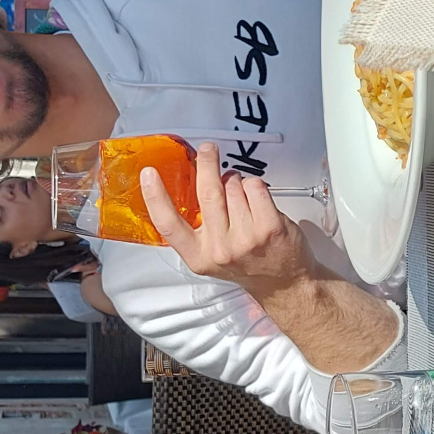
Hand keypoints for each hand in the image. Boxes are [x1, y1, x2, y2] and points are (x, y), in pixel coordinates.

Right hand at [142, 141, 315, 293]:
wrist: (283, 282)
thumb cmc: (247, 264)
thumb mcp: (210, 255)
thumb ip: (196, 228)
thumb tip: (188, 185)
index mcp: (198, 256)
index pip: (168, 225)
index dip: (155, 197)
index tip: (149, 174)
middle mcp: (220, 249)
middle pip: (207, 192)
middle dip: (207, 163)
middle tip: (207, 150)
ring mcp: (246, 238)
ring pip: (233, 186)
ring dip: (236, 181)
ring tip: (241, 197)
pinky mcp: (270, 227)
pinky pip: (255, 187)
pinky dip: (254, 185)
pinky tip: (256, 199)